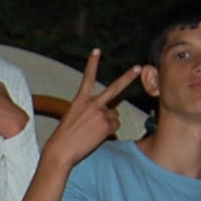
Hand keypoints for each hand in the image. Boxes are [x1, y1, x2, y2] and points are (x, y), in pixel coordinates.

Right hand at [39, 51, 139, 171]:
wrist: (61, 149)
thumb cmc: (65, 136)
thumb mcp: (73, 116)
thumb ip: (90, 111)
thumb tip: (108, 116)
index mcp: (81, 99)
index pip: (88, 77)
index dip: (92, 63)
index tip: (97, 51)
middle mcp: (92, 103)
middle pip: (115, 88)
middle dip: (129, 77)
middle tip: (139, 67)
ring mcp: (101, 113)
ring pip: (115, 116)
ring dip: (108, 122)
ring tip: (93, 131)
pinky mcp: (106, 125)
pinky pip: (115, 126)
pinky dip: (108, 132)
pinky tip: (96, 136)